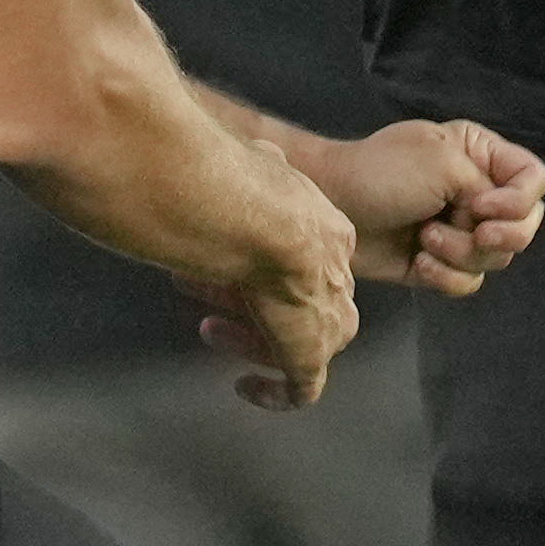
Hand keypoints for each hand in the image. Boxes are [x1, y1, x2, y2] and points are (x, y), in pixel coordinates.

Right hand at [188, 178, 366, 413]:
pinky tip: (247, 388)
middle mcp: (333, 276)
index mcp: (325, 232)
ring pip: (305, 342)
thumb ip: (261, 165)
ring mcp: (325, 318)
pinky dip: (276, 394)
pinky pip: (303, 389)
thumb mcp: (258, 166)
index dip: (262, 266)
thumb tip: (258, 152)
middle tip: (211, 298)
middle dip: (257, 303)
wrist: (261, 221)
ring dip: (256, 341)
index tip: (221, 264)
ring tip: (213, 331)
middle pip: (308, 301)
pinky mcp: (310, 354)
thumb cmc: (243, 188)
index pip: (309, 259)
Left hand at [316, 118, 544, 299]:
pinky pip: (468, 282)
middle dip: (498, 235)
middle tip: (472, 231)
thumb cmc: (381, 172)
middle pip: (525, 226)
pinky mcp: (439, 263)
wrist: (330, 204)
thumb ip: (488, 188)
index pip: (535, 180)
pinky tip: (418, 262)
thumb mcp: (443, 162)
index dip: (519, 201)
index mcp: (481, 156)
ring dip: (462, 254)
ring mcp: (459, 230)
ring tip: (425, 240)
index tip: (480, 206)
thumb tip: (496, 223)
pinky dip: (446, 277)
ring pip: (496, 259)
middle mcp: (477, 192)